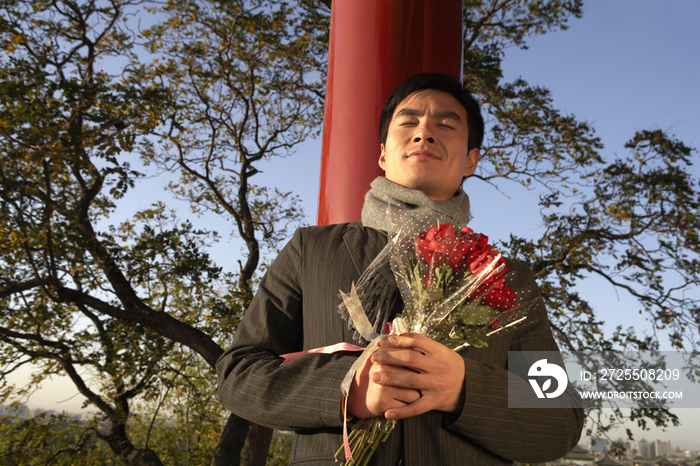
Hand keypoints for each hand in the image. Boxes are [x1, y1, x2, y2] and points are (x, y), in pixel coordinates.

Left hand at [347, 334, 464, 419]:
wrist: (469, 386)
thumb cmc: (448, 365)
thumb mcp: (440, 350)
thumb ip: (421, 344)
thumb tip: (398, 335)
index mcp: (438, 352)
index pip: (416, 342)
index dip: (397, 340)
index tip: (382, 342)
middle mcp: (437, 367)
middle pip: (410, 360)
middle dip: (390, 358)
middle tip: (374, 358)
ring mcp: (435, 385)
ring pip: (410, 381)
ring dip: (391, 378)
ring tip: (374, 376)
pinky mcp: (434, 402)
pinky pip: (416, 408)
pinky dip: (401, 411)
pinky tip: (387, 413)